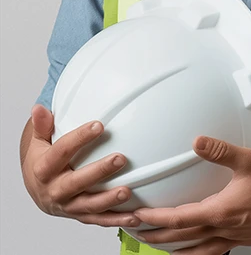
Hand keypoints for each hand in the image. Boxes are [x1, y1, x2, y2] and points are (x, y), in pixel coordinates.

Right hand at [22, 104, 139, 227]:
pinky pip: (99, 220)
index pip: (62, 151)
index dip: (79, 138)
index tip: (99, 125)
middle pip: (76, 182)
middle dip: (98, 171)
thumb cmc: (42, 160)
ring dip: (109, 200)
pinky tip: (134, 216)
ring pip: (89, 205)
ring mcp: (68, 206)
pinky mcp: (80, 215)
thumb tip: (39, 109)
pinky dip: (116, 221)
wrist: (37, 190)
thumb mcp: (38, 141)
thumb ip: (42, 125)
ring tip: (128, 191)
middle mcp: (55, 190)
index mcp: (44, 169)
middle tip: (120, 159)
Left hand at [134, 135, 250, 253]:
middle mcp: (224, 230)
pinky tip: (197, 250)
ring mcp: (234, 238)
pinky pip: (214, 252)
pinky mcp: (245, 240)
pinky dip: (198, 253)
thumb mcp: (249, 160)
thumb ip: (220, 151)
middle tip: (138, 234)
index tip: (138, 217)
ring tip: (159, 247)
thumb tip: (198, 141)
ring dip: (174, 249)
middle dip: (157, 237)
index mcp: (220, 211)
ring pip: (197, 251)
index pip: (179, 219)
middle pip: (182, 239)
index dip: (155, 219)